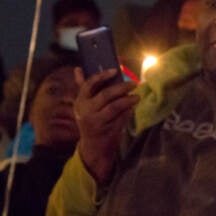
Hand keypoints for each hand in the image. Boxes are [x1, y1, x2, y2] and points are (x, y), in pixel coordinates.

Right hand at [74, 67, 138, 184]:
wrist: (92, 146)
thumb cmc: (92, 120)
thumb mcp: (85, 105)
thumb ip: (84, 87)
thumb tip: (78, 69)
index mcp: (80, 100)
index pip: (89, 84)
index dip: (102, 76)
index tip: (115, 70)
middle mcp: (84, 110)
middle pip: (105, 94)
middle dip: (121, 88)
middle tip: (134, 84)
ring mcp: (93, 120)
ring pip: (114, 106)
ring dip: (127, 100)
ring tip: (137, 97)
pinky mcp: (103, 129)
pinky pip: (119, 117)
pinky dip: (127, 112)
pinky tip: (132, 108)